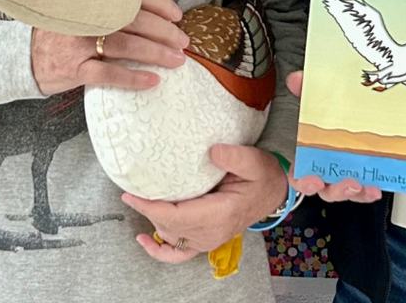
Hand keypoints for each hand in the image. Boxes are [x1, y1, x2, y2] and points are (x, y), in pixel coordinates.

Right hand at [31, 0, 187, 95]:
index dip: (159, 4)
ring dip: (156, 53)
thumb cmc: (61, 32)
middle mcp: (87, 16)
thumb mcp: (81, 9)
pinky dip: (132, 78)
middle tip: (183, 41)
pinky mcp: (74, 68)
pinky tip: (151, 81)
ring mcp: (79, 43)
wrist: (22, 56)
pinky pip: (108, 74)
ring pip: (127, 45)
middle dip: (164, 31)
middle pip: (135, 20)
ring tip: (176, 60)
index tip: (177, 15)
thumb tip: (153, 13)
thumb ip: (109, 6)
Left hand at [124, 145, 288, 262]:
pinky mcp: (206, 240)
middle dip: (146, 209)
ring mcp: (208, 239)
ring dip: (152, 220)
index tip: (132, 194)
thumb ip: (234, 156)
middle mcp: (212, 232)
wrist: (274, 192)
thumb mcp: (253, 160)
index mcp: (220, 214)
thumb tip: (212, 152)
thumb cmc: (263, 175)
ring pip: (170, 236)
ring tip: (137, 200)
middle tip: (130, 188)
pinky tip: (144, 240)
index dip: (150, 207)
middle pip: (168, 226)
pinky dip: (159, 251)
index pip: (176, 216)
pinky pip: (179, 254)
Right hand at [285, 71, 381, 203]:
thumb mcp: (317, 98)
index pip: (299, 175)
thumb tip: (296, 78)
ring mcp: (345, 173)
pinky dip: (369, 191)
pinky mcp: (364, 174)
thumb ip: (305, 89)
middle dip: (335, 190)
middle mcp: (326, 168)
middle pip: (326, 189)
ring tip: (363, 184)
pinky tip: (376, 186)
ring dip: (354, 193)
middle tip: (347, 183)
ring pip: (346, 192)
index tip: (313, 179)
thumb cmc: (329, 110)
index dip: (304, 181)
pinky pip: (365, 189)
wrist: (359, 109)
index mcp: (309, 154)